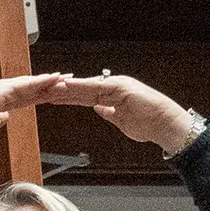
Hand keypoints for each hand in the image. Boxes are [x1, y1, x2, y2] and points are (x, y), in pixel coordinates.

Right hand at [0, 73, 68, 148]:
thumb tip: (5, 117)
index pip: (24, 96)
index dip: (39, 94)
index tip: (53, 93)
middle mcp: (1, 90)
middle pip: (30, 87)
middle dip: (48, 84)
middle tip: (65, 80)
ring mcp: (1, 88)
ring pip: (31, 83)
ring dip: (49, 81)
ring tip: (65, 78)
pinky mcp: (3, 90)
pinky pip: (27, 84)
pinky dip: (41, 81)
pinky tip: (54, 79)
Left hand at [51, 72, 202, 155]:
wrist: (165, 124)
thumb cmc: (148, 124)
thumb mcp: (122, 121)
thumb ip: (109, 113)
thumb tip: (99, 109)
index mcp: (113, 95)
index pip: (85, 96)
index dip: (69, 97)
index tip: (53, 98)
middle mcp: (113, 87)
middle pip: (82, 89)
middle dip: (63, 91)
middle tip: (44, 91)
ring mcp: (116, 86)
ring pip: (86, 86)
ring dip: (67, 88)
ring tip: (49, 87)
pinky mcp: (120, 87)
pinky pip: (96, 87)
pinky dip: (80, 86)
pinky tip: (66, 86)